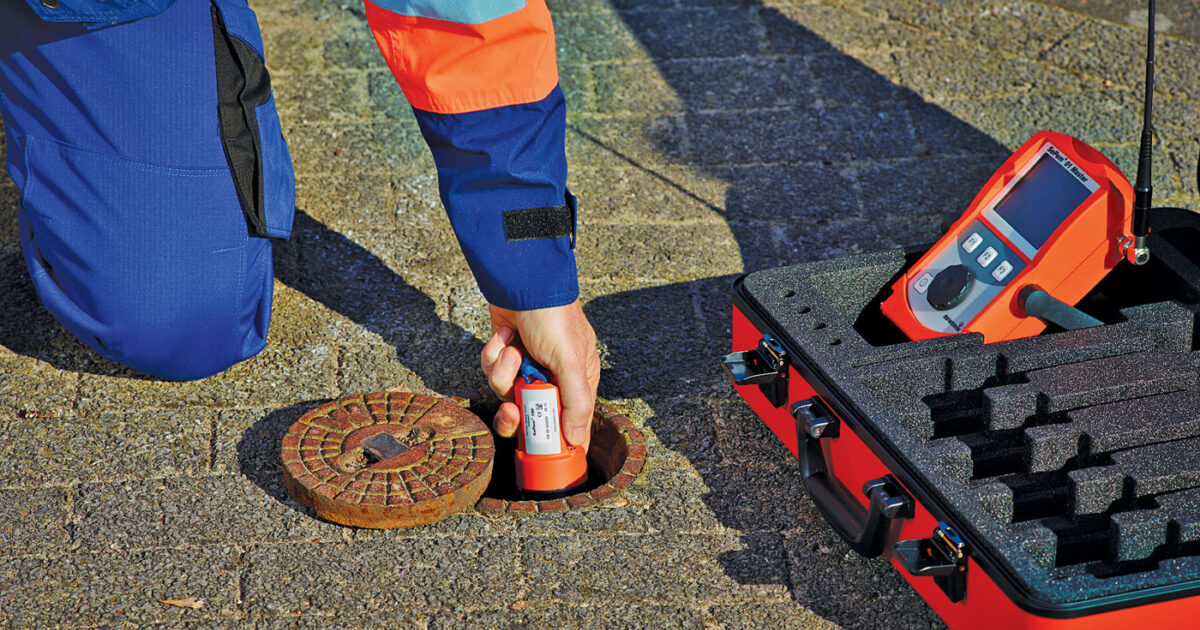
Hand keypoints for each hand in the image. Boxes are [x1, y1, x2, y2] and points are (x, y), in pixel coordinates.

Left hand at [480, 300, 599, 451]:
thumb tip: (578, 440)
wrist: (523, 282)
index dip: (553, 438)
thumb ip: (575, 403)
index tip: (541, 454)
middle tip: (511, 407)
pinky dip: (493, 355)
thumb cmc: (554, 318)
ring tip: (512, 350)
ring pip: (505, 391)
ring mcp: (525, 365)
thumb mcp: (571, 362)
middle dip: (514, 410)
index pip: (568, 421)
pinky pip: (491, 370)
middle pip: (528, 413)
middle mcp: (551, 376)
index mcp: (576, 381)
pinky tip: (503, 338)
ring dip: (503, 372)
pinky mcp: (504, 353)